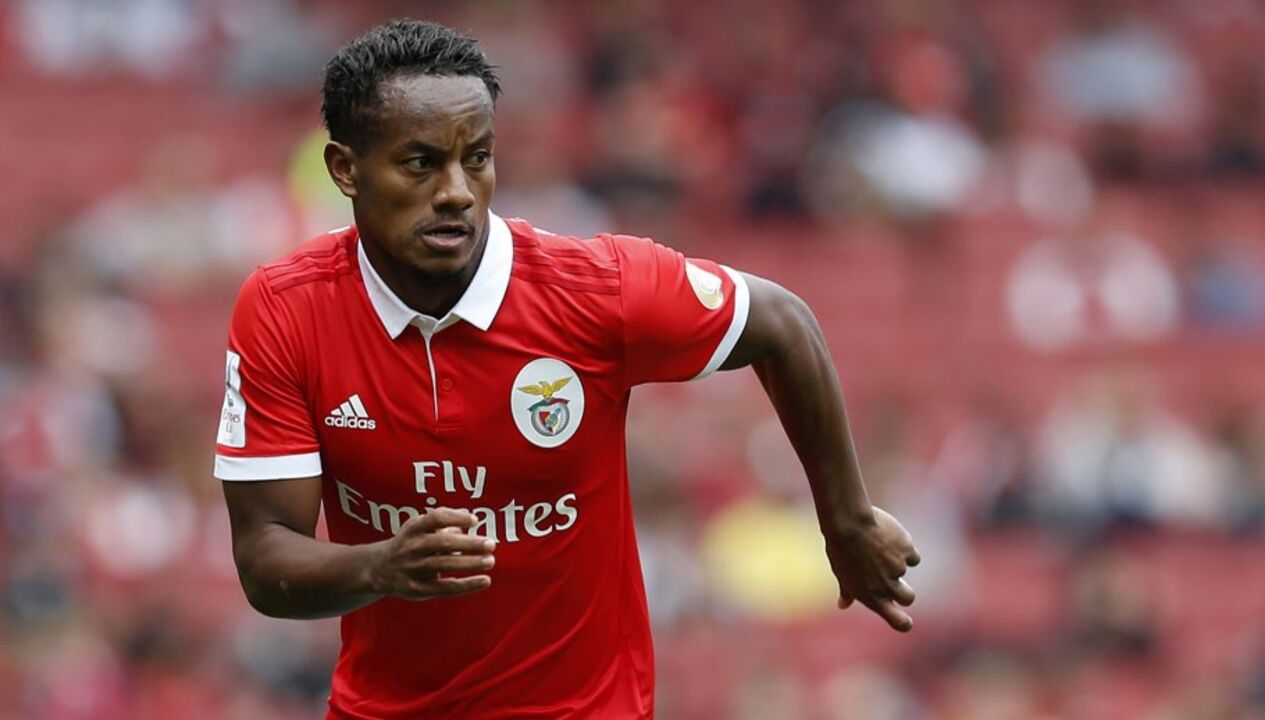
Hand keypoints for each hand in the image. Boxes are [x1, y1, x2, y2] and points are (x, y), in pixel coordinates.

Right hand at [369, 507, 495, 600]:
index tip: (474, 521)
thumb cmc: (410, 542)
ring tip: (490, 561)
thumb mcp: (420, 527)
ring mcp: (415, 568)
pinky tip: (485, 581)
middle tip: (491, 544)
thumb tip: (470, 518)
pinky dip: (467, 585)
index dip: (456, 518)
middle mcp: (413, 547)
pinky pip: (447, 587)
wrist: (379, 569)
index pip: (436, 518)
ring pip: (445, 565)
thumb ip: (444, 522)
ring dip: (470, 563)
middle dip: (469, 544)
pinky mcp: (419, 588)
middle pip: (443, 543)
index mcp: (414, 528)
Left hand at [824, 506, 920, 631]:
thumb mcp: (841, 573)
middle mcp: (887, 586)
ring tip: (876, 545)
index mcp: (872, 597)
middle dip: (905, 592)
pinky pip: (912, 554)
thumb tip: (843, 605)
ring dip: (896, 560)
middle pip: (908, 598)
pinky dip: (904, 548)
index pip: (898, 621)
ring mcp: (899, 568)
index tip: (907, 621)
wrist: (848, 524)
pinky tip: (889, 538)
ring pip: (906, 568)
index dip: (904, 622)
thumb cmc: (840, 549)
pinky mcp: (907, 550)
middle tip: (892, 578)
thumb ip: (847, 591)